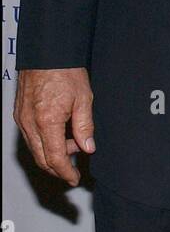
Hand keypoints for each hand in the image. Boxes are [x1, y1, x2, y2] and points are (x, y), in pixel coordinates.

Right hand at [13, 67, 95, 186]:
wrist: (47, 53)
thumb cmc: (65, 71)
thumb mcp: (84, 99)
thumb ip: (85, 126)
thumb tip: (88, 148)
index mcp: (47, 121)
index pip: (55, 158)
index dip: (65, 172)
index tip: (73, 178)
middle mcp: (30, 123)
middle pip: (41, 158)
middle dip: (58, 167)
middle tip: (73, 168)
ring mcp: (22, 118)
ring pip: (35, 148)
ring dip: (52, 153)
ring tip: (73, 142)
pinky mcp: (19, 113)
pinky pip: (30, 137)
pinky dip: (44, 142)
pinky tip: (59, 134)